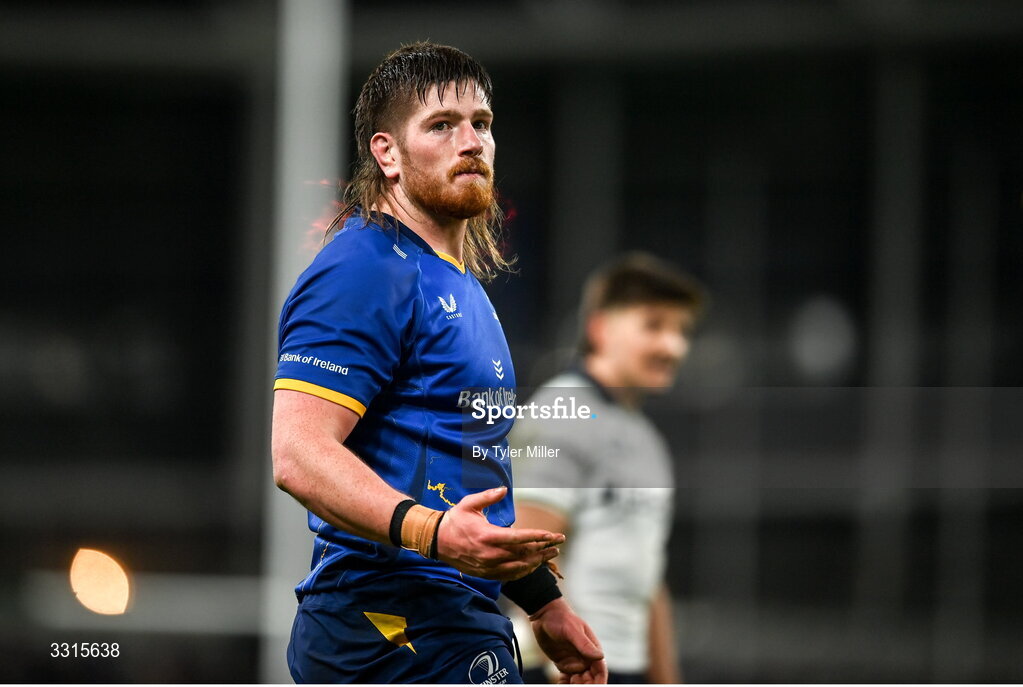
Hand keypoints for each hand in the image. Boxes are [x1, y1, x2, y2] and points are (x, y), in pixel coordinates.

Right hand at [436, 487, 564, 580]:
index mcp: (488, 536)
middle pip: (523, 553)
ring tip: (551, 555)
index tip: (553, 535)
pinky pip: (509, 575)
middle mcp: (490, 554)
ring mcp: (488, 566)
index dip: (538, 537)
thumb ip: (488, 497)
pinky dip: (524, 571)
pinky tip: (533, 566)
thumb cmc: (454, 520)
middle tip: (558, 543)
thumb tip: (504, 489)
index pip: (520, 538)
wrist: (436, 541)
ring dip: (537, 561)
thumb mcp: (469, 504)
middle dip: (543, 548)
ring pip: (519, 567)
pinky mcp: (485, 573)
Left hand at [530, 598, 607, 683]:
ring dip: (575, 686)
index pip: (600, 670)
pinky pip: (566, 679)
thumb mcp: (572, 631)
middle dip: (586, 685)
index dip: (599, 682)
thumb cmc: (561, 618)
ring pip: (579, 681)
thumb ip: (585, 644)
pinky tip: (560, 684)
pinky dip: (564, 684)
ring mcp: (574, 661)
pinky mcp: (563, 663)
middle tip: (575, 684)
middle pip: (590, 679)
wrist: (544, 615)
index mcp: (592, 649)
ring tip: (567, 682)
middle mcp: (585, 657)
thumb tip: (600, 656)